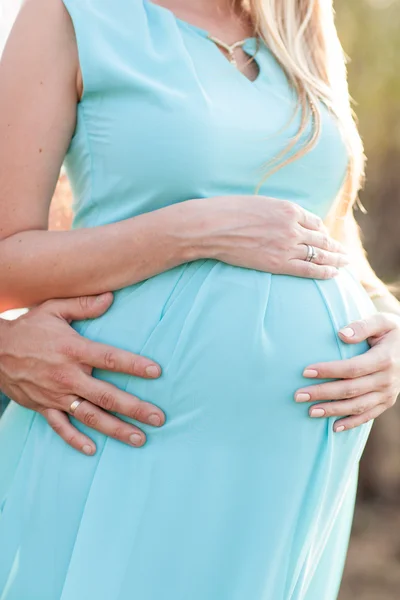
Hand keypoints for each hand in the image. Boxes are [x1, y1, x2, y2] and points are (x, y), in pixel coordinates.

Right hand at [0, 293, 164, 454]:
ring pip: (90, 416)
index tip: (157, 372)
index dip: (134, 365)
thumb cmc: (28, 327)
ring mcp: (55, 395)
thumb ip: (83, 305)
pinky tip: (92, 450)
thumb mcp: (54, 309)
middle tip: (158, 418)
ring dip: (115, 429)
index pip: (110, 359)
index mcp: (74, 350)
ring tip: (139, 439)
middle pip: (107, 395)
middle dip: (135, 408)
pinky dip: (75, 439)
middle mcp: (68, 376)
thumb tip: (111, 297)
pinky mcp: (43, 407)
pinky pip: (60, 427)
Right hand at [200, 195, 348, 278]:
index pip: (314, 222)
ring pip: (319, 254)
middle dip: (334, 246)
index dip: (321, 231)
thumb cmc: (228, 212)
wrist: (212, 227)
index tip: (324, 237)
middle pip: (321, 238)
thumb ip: (275, 212)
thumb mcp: (258, 203)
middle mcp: (292, 227)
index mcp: (288, 209)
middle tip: (344, 253)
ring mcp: (286, 246)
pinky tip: (333, 274)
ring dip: (335, 259)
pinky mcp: (278, 263)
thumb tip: (280, 219)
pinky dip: (323, 272)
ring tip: (344, 264)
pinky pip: (308, 269)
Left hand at [295, 313, 399, 430]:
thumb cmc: (391, 331)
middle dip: (322, 393)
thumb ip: (363, 326)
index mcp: (385, 359)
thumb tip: (342, 334)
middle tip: (298, 395)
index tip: (305, 371)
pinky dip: (351, 423)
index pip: (352, 368)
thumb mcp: (382, 321)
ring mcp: (388, 393)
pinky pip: (368, 416)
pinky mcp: (387, 402)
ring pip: (357, 406)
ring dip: (332, 410)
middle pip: (350, 390)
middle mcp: (387, 379)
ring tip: (310, 411)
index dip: (329, 371)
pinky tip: (333, 428)